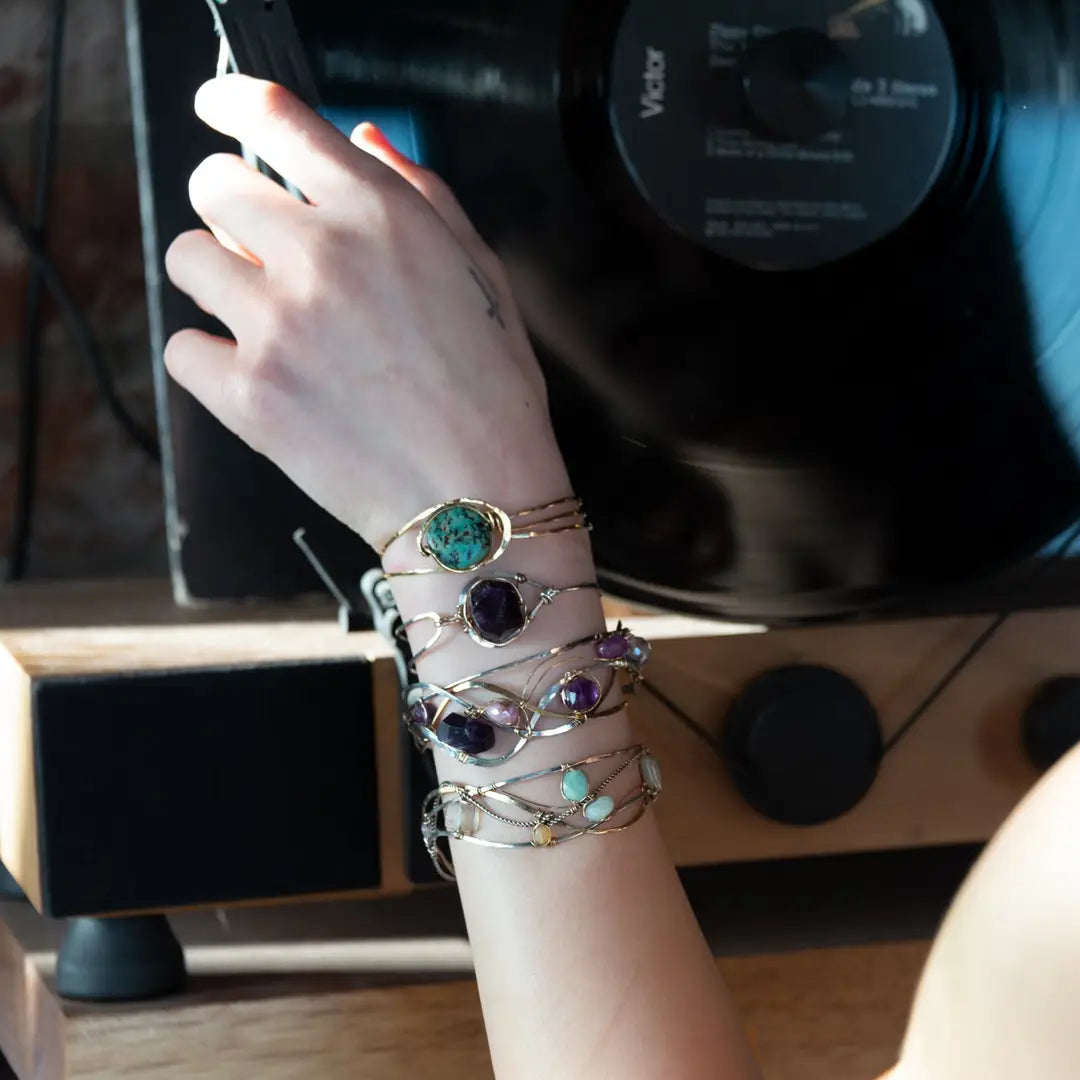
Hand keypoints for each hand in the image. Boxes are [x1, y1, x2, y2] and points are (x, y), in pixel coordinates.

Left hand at [164, 75, 569, 547]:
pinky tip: (262, 379)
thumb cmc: (491, 395)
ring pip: (187, 260)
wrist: (478, 500)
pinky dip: (213, 363)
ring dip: (219, 284)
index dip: (234, 103)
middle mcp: (322, 255)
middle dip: (230, 211)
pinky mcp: (250, 393)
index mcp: (380, 215)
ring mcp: (279, 324)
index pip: (276, 117)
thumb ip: (422, 194)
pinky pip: (183, 349)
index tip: (220, 111)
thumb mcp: (480, 275)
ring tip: (270, 325)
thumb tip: (364, 141)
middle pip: (212, 184)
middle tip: (259, 249)